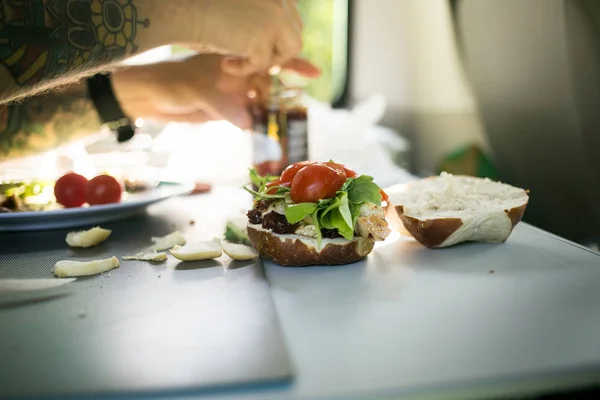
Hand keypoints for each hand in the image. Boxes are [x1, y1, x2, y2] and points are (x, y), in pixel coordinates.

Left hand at [111, 54, 318, 128]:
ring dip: (275, 112)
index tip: (315, 72)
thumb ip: (225, 107)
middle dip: (289, 92)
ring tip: (290, 124)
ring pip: (262, 102)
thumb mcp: (200, 91)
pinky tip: (268, 133)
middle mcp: (239, 76)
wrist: (150, 98)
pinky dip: (258, 126)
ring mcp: (233, 93)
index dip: (294, 64)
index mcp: (236, 61)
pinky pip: (249, 118)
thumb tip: (249, 125)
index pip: (271, 59)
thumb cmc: (173, 83)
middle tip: (304, 104)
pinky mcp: (226, 111)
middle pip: (272, 82)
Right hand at [194, 0, 303, 75]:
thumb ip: (267, 29)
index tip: (268, 49)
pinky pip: (264, 62)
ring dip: (268, 59)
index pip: (291, 17)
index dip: (281, 36)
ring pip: (290, 48)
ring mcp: (274, 16)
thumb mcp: (241, 18)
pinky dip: (245, 68)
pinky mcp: (263, 35)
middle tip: (250, 58)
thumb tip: (312, 66)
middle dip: (277, 49)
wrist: (180, 10)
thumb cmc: (202, 12)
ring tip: (240, 59)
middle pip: (294, 34)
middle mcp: (279, 0)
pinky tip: (225, 64)